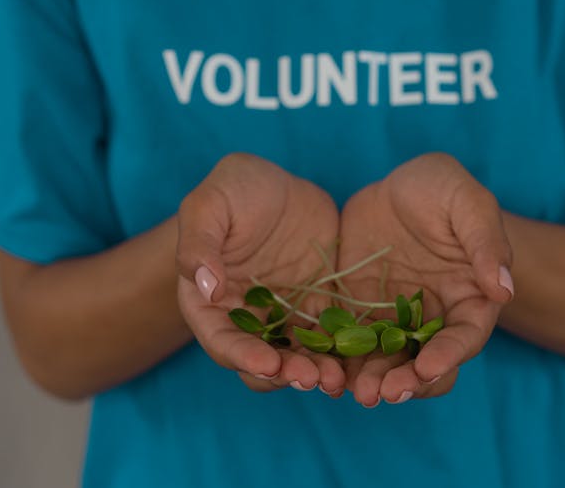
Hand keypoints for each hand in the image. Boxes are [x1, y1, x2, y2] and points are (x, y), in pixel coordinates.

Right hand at [176, 153, 344, 393]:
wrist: (279, 184)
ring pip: (298, 358)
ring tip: (337, 379)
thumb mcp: (211, 204)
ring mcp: (283, 318)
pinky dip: (343, 353)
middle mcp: (245, 320)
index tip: (268, 364)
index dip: (243, 357)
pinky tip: (364, 358)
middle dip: (285, 375)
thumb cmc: (234, 189)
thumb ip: (200, 243)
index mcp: (209, 303)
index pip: (221, 341)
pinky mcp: (317, 310)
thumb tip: (206, 287)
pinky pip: (331, 339)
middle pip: (261, 361)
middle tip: (313, 378)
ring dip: (316, 372)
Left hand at [336, 153, 512, 406]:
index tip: (427, 368)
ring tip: (353, 391)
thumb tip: (504, 289)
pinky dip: (338, 362)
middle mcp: (433, 320)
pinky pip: (348, 346)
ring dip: (371, 381)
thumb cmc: (442, 189)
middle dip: (406, 382)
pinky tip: (322, 370)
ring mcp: (393, 321)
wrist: (396, 188)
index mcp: (469, 299)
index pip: (464, 337)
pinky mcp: (358, 315)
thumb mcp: (466, 200)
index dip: (448, 356)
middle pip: (424, 364)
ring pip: (385, 363)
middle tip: (382, 393)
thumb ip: (485, 241)